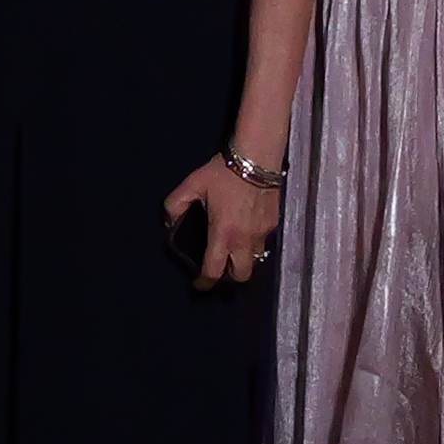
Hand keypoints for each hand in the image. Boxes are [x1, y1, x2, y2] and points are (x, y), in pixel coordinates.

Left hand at [163, 158, 281, 288]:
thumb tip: (169, 222)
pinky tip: (245, 231)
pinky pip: (263, 243)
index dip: (204, 283)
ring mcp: (263, 234)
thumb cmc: (223, 173)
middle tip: (219, 269)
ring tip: (233, 250)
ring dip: (243, 260)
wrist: (257, 158)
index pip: (214, 272)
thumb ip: (175, 204)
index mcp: (223, 235)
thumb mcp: (192, 185)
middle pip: (241, 275)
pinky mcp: (274, 223)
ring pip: (255, 260)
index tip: (199, 286)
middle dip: (229, 278)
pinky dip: (253, 244)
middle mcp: (245, 241)